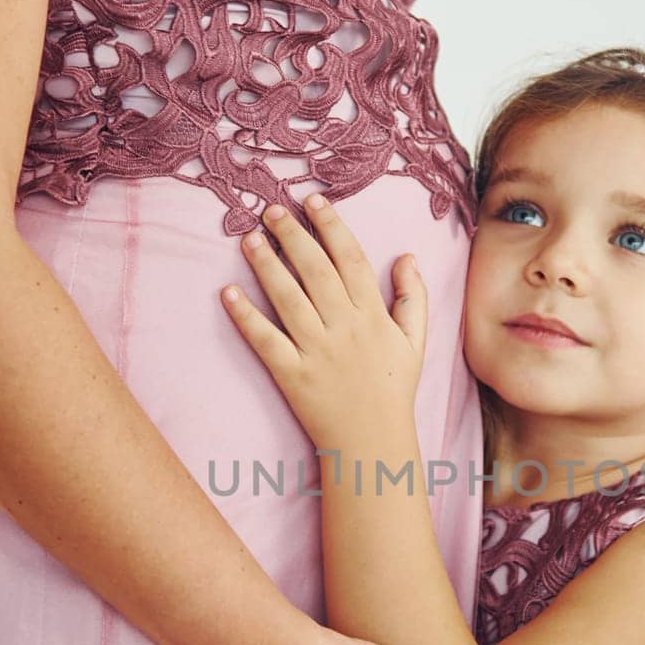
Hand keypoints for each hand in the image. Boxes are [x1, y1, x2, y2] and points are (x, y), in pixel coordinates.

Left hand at [220, 192, 426, 446]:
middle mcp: (345, 328)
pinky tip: (228, 293)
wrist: (373, 443)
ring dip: (266, 265)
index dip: (331, 226)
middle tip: (271, 210)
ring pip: (288, 298)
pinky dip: (246, 316)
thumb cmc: (393, 390)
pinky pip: (266, 340)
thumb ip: (412, 297)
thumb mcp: (415, 342)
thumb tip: (406, 256)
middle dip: (293, 235)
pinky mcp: (293, 376)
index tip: (312, 201)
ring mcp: (317, 352)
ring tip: (249, 239)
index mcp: (373, 316)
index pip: (350, 259)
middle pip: (315, 270)